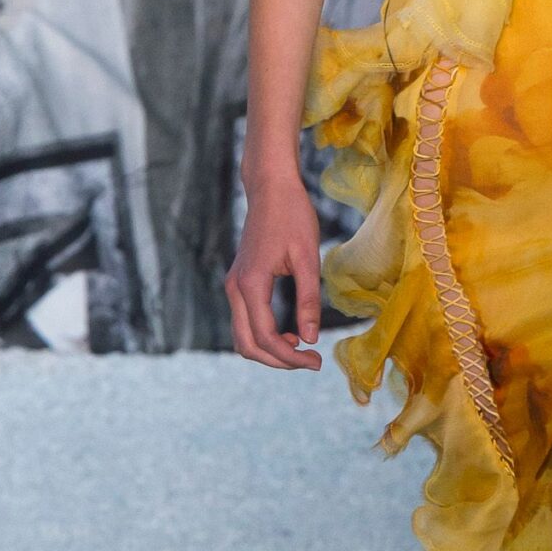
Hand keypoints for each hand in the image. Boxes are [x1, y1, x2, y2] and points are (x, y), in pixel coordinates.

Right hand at [225, 169, 323, 370]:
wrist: (271, 188)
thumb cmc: (293, 216)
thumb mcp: (308, 257)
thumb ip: (308, 300)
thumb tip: (310, 339)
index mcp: (251, 284)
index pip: (266, 337)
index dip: (291, 357)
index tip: (317, 361)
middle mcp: (235, 288)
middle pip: (247, 344)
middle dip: (278, 361)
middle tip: (311, 362)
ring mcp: (234, 286)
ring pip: (242, 336)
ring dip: (269, 351)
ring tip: (301, 350)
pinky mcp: (239, 282)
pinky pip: (244, 322)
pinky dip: (263, 337)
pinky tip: (289, 334)